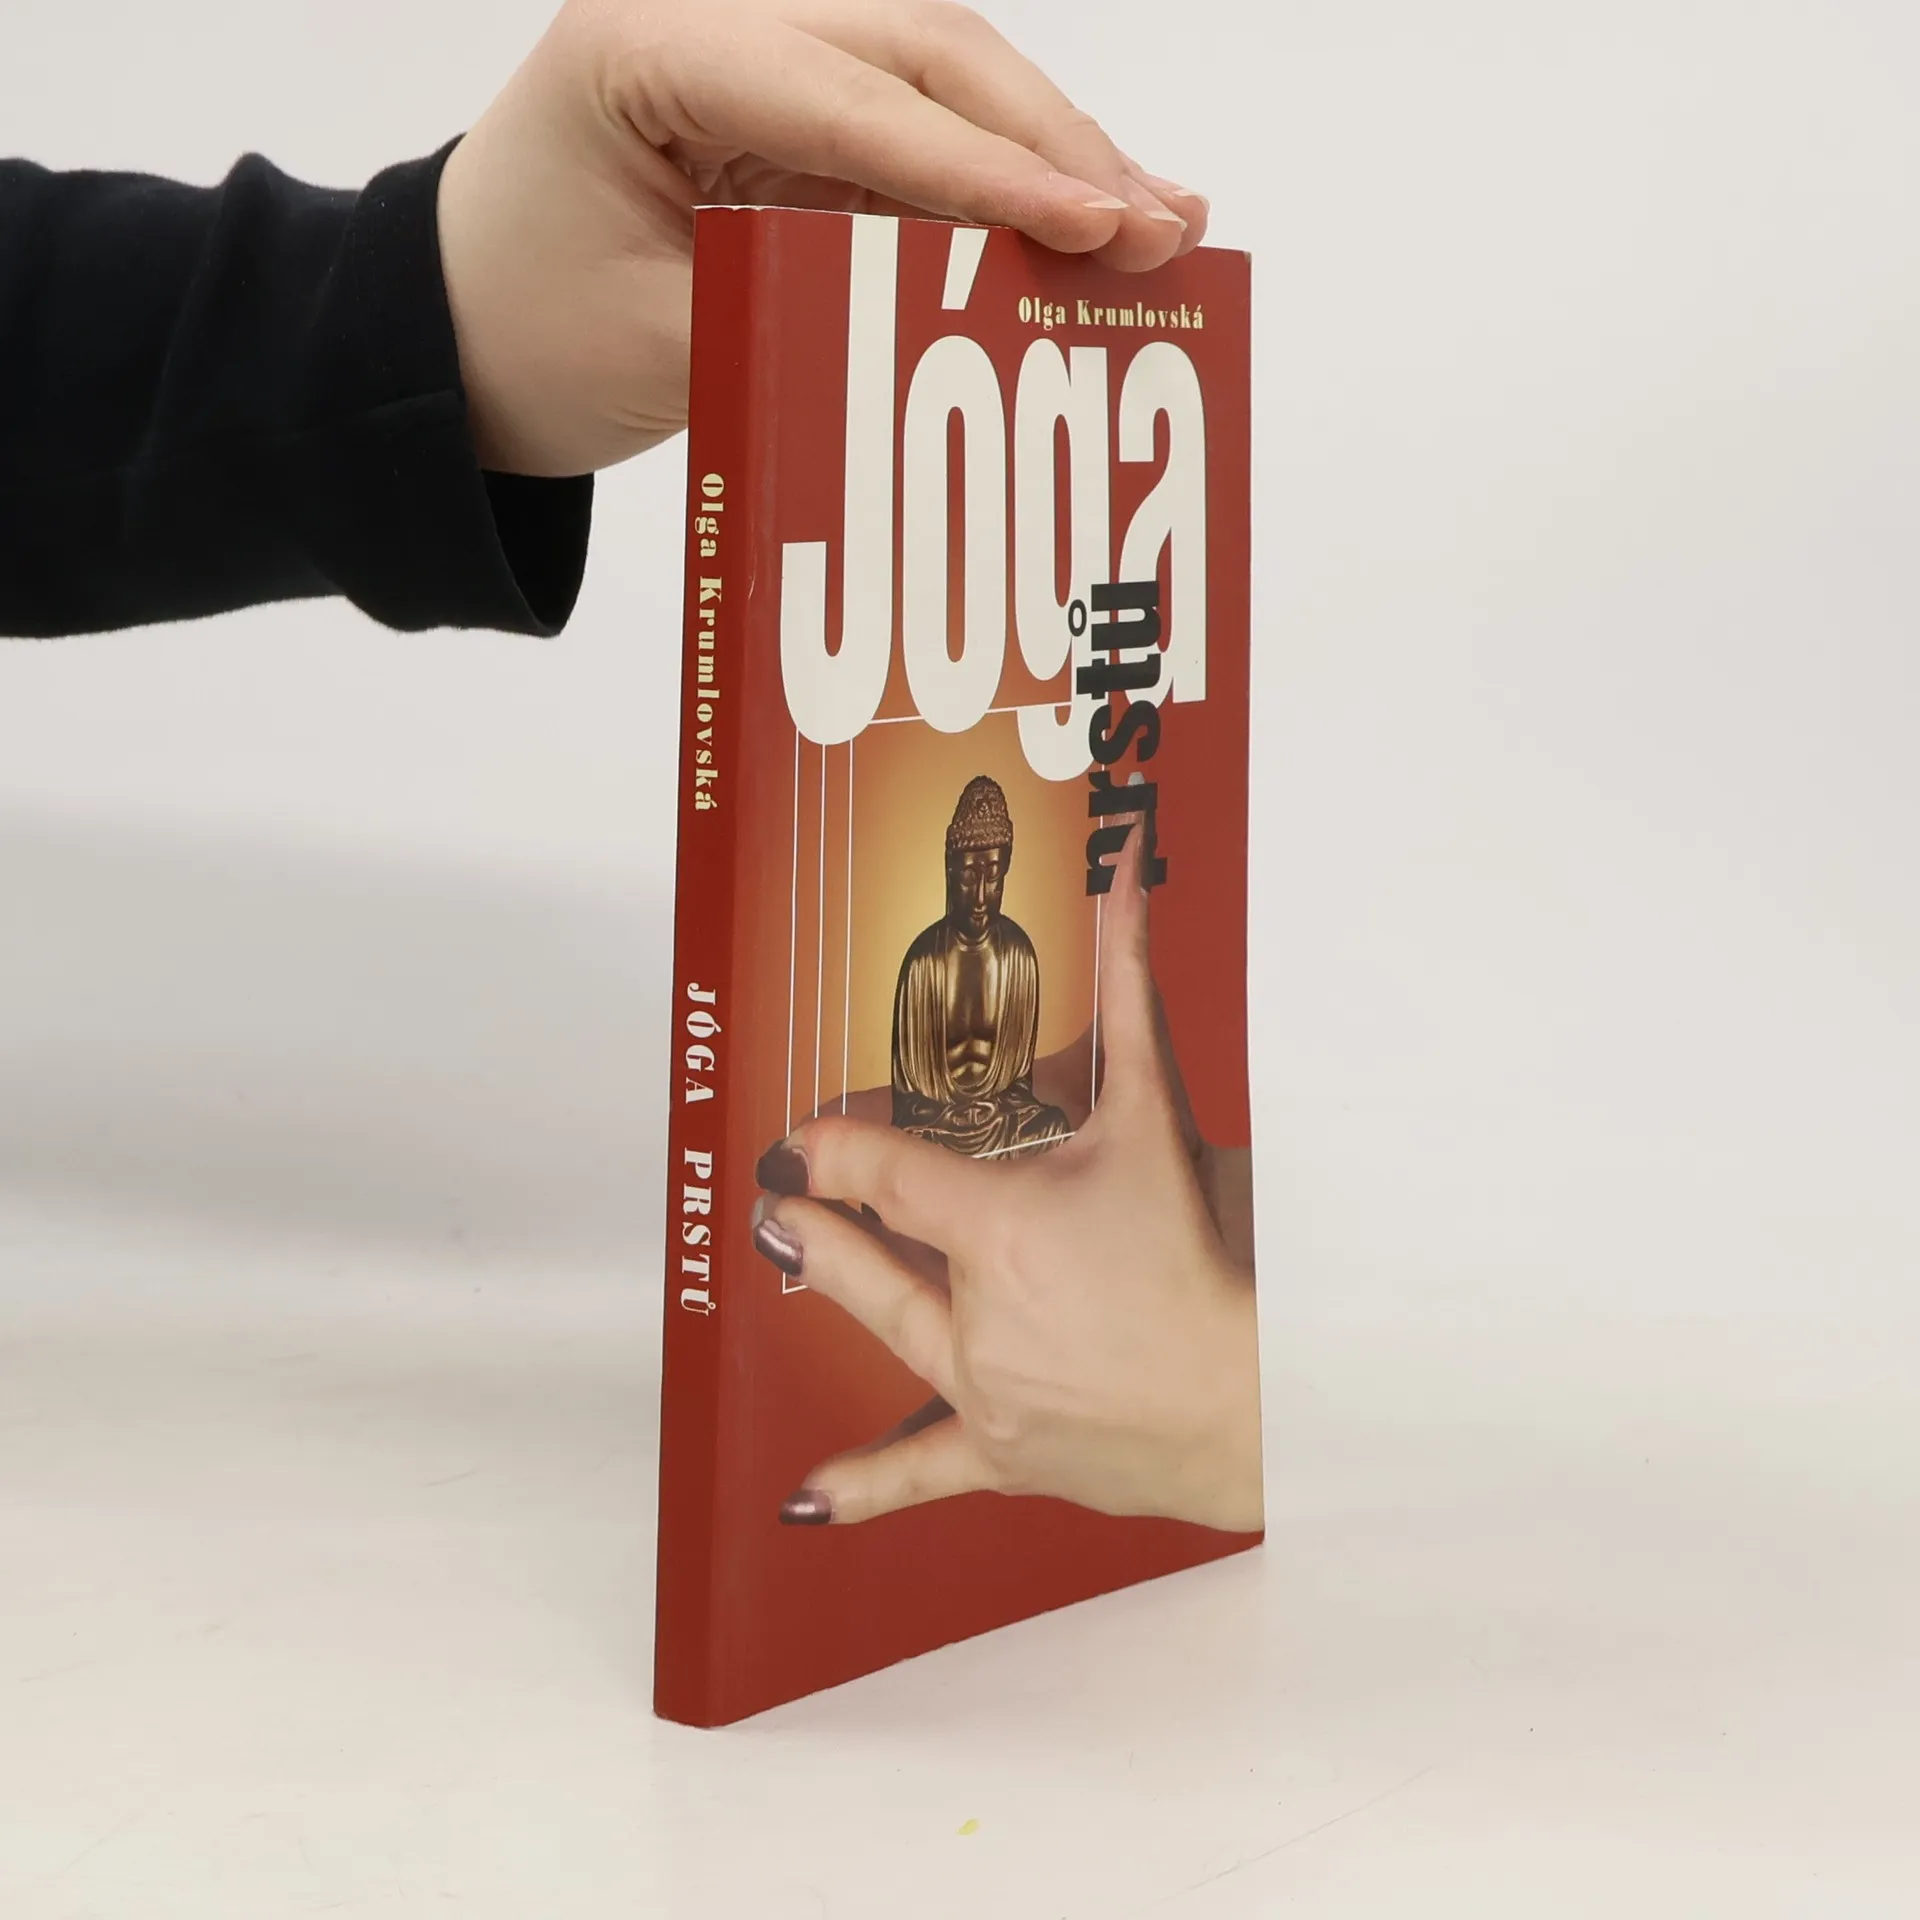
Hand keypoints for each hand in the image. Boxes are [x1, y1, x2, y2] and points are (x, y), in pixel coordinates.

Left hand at [436, 0, 1209, 474]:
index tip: (1092, 220)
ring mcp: (762, 52)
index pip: (856, 96)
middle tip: (1159, 224)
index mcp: (653, 41)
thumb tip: (970, 319)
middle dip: (1051, 142)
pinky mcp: (793, 113)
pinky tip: (1086, 217)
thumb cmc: (521, 332)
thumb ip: (807, 319)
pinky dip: (1004, 183)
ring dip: (1052, 152)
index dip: (986, 167)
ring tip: (1158, 221)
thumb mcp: (659, 344)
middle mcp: (719, 17)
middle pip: (925, 53)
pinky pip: (920, 134)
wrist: (448, 336)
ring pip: (942, 79)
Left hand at [750, 833, 1261, 1532]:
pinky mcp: (1008, 1456)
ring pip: (889, 1331)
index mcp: (1002, 1227)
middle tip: (777, 1195)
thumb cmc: (1217, 1256)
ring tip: (786, 1254)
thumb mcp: (1160, 1114)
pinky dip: (866, 1483)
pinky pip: (923, 1473)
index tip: (800, 1135)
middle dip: (818, 1218)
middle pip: (869, 1255)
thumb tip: (1123, 877)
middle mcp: (977, 1313)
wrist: (1273, 1397)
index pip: (887, 1173)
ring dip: (834, 1287)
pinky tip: (806, 1495)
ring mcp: (986, 1390)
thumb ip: (1130, 991)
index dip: (834, 1147)